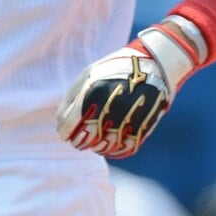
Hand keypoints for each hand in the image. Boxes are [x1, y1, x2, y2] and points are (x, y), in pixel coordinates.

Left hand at [56, 18, 200, 157]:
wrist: (154, 64)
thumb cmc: (114, 69)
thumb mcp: (88, 75)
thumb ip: (72, 98)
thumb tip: (61, 123)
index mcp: (94, 90)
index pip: (71, 123)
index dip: (66, 132)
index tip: (66, 134)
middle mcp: (111, 105)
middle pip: (89, 137)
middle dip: (81, 142)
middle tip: (80, 141)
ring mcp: (130, 115)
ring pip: (108, 145)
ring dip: (99, 148)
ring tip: (96, 143)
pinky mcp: (145, 124)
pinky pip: (127, 147)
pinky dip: (117, 151)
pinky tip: (111, 146)